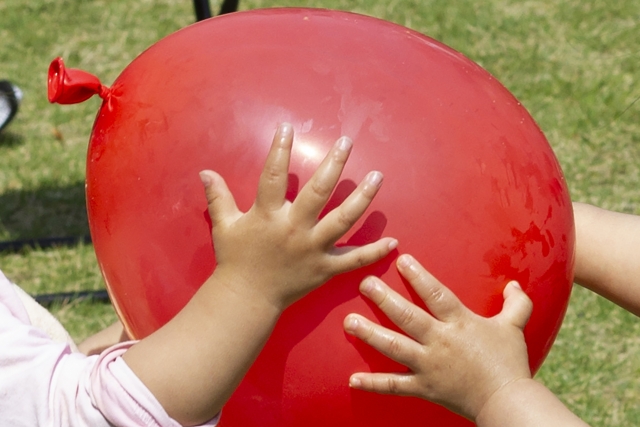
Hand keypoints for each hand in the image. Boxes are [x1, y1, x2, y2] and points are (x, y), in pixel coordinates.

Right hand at [199, 123, 397, 309]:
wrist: (246, 300)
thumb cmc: (235, 260)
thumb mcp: (224, 227)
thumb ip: (219, 198)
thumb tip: (205, 171)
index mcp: (267, 215)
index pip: (273, 175)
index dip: (279, 149)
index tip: (288, 127)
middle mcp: (294, 229)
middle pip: (318, 192)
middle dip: (334, 164)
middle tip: (347, 142)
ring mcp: (313, 249)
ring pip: (343, 220)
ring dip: (363, 198)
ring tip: (378, 176)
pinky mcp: (325, 269)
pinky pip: (353, 260)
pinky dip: (374, 252)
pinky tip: (394, 241)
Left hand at [343, 254, 532, 420]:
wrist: (507, 402)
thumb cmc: (510, 362)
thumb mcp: (514, 327)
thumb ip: (516, 303)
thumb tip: (514, 284)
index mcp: (460, 323)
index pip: (436, 294)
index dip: (418, 276)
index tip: (401, 261)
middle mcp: (441, 342)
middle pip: (408, 316)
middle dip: (384, 299)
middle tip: (364, 284)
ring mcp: (429, 366)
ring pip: (394, 347)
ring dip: (370, 334)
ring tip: (349, 322)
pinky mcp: (424, 387)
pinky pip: (395, 385)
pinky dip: (373, 384)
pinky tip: (352, 379)